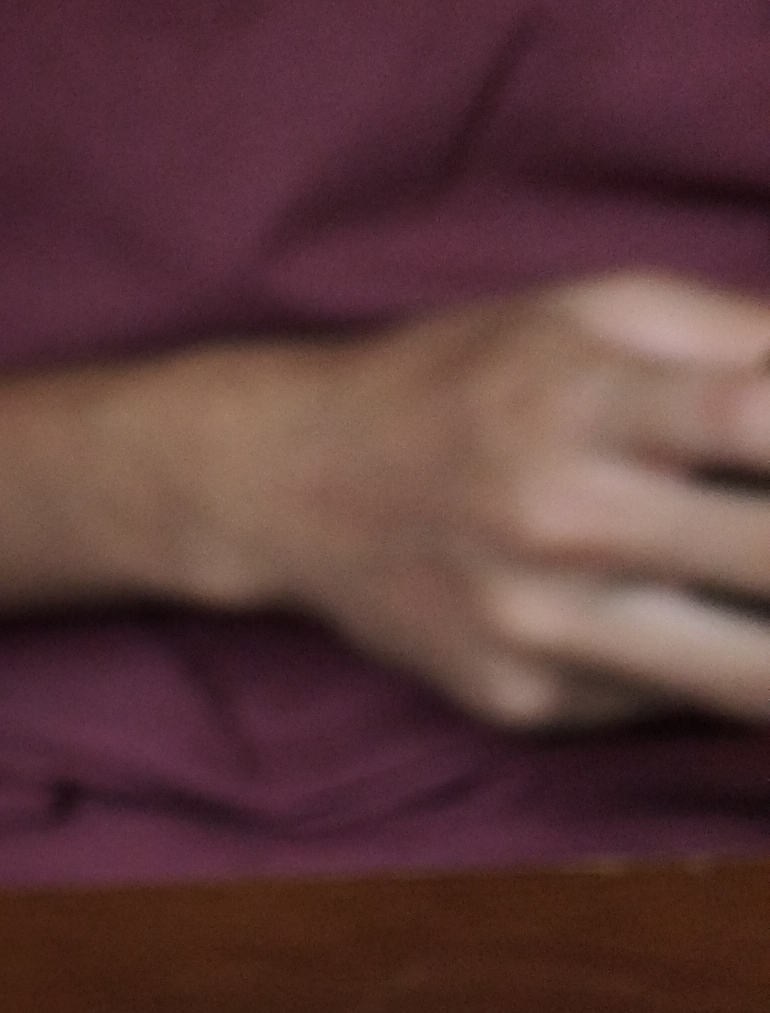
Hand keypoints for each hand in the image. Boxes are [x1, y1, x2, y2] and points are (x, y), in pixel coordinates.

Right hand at [213, 273, 769, 729]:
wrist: (291, 484)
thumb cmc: (467, 378)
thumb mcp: (592, 311)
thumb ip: (740, 338)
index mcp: (580, 399)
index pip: (752, 417)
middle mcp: (555, 520)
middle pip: (768, 558)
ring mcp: (538, 629)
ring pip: (744, 674)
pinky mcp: (525, 702)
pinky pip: (671, 698)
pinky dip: (718, 665)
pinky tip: (702, 625)